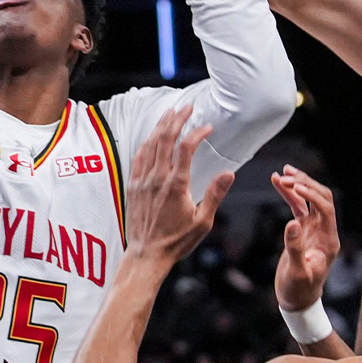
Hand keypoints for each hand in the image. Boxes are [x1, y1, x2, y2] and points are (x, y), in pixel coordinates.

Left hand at [126, 106, 233, 263]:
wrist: (146, 254)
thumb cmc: (176, 241)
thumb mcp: (202, 222)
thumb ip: (215, 195)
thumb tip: (229, 173)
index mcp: (176, 186)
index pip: (186, 148)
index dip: (197, 133)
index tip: (207, 127)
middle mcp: (157, 179)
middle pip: (165, 139)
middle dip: (176, 119)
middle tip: (187, 107)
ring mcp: (142, 181)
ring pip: (150, 145)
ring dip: (160, 126)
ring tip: (170, 113)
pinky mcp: (132, 186)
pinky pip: (138, 157)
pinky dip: (146, 143)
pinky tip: (152, 137)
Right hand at [272, 165, 340, 310]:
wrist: (297, 300)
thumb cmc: (299, 290)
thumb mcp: (297, 272)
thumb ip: (295, 248)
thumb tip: (291, 223)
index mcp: (328, 240)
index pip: (326, 208)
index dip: (312, 194)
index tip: (294, 186)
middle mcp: (324, 231)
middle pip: (321, 198)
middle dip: (305, 183)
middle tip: (285, 174)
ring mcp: (314, 229)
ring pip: (309, 199)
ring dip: (297, 184)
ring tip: (280, 173)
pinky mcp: (303, 230)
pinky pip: (297, 206)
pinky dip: (289, 194)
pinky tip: (277, 183)